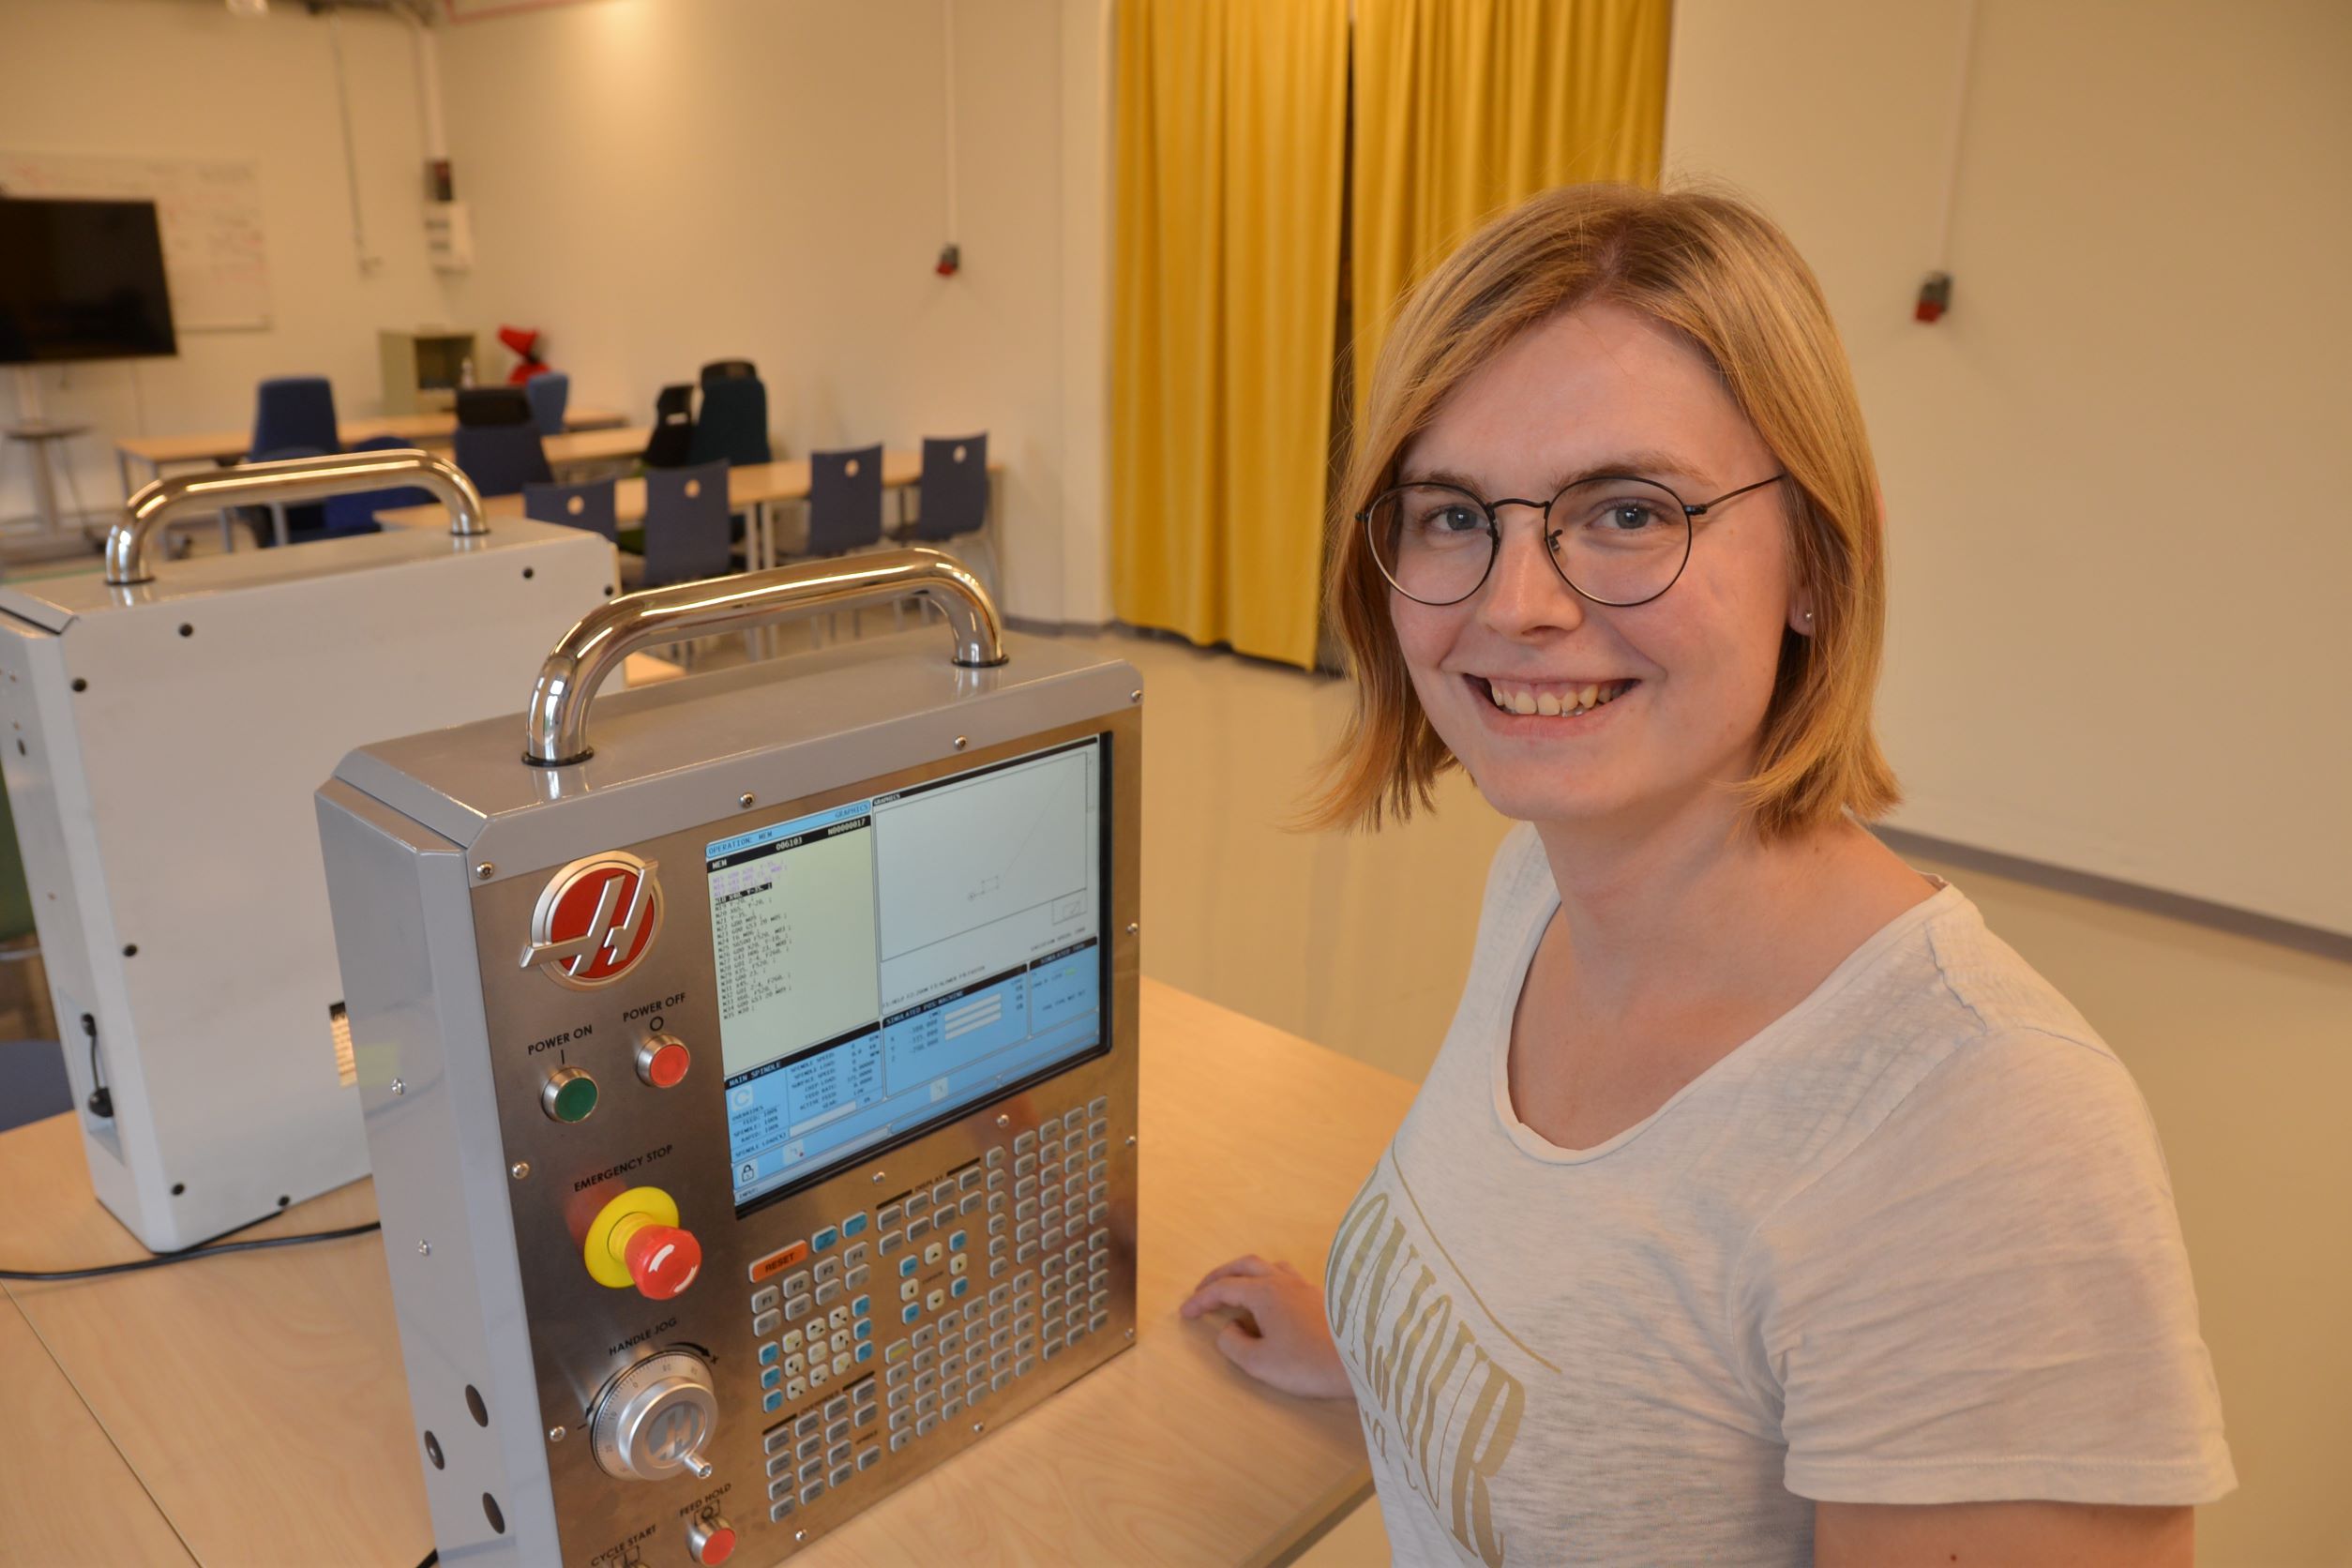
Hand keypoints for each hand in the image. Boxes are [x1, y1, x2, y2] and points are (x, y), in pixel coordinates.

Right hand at [1178, 1254, 1355, 1399]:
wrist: (1361, 1362)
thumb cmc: (1307, 1364)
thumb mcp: (1259, 1362)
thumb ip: (1233, 1344)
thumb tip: (1230, 1328)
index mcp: (1265, 1293)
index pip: (1224, 1288)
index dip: (1201, 1299)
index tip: (1184, 1313)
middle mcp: (1284, 1281)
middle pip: (1245, 1265)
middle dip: (1220, 1275)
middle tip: (1204, 1291)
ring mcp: (1306, 1286)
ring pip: (1269, 1267)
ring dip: (1246, 1274)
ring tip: (1237, 1290)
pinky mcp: (1321, 1298)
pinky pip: (1286, 1277)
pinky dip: (1268, 1282)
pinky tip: (1272, 1302)